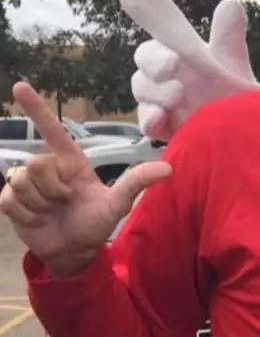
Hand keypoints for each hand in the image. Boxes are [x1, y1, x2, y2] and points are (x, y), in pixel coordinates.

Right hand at [0, 82, 172, 273]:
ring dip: (40, 203)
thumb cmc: (95, 222)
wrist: (74, 250)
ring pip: (21, 182)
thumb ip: (137, 182)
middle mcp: (47, 168)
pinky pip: (9, 200)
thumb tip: (167, 168)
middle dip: (53, 188)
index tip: (20, 86)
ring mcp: (26, 185)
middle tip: (65, 201)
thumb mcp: (118, 203)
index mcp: (70, 161)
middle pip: (37, 163)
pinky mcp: (10, 202)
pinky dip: (26, 214)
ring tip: (52, 211)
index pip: (52, 130)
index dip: (36, 108)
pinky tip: (37, 220)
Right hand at [119, 0, 259, 141]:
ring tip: (178, 96)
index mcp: (182, 53)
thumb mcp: (233, 65)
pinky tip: (159, 118)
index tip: (159, 31)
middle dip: (153, 62)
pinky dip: (150, 119)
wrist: (247, 133)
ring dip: (155, 92)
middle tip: (171, 68)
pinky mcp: (165, 130)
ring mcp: (163, 103)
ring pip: (142, 90)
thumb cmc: (236, 95)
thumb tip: (230, 3)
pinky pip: (147, 123)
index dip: (151, 25)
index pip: (160, 35)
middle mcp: (167, 76)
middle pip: (145, 60)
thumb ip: (227, 37)